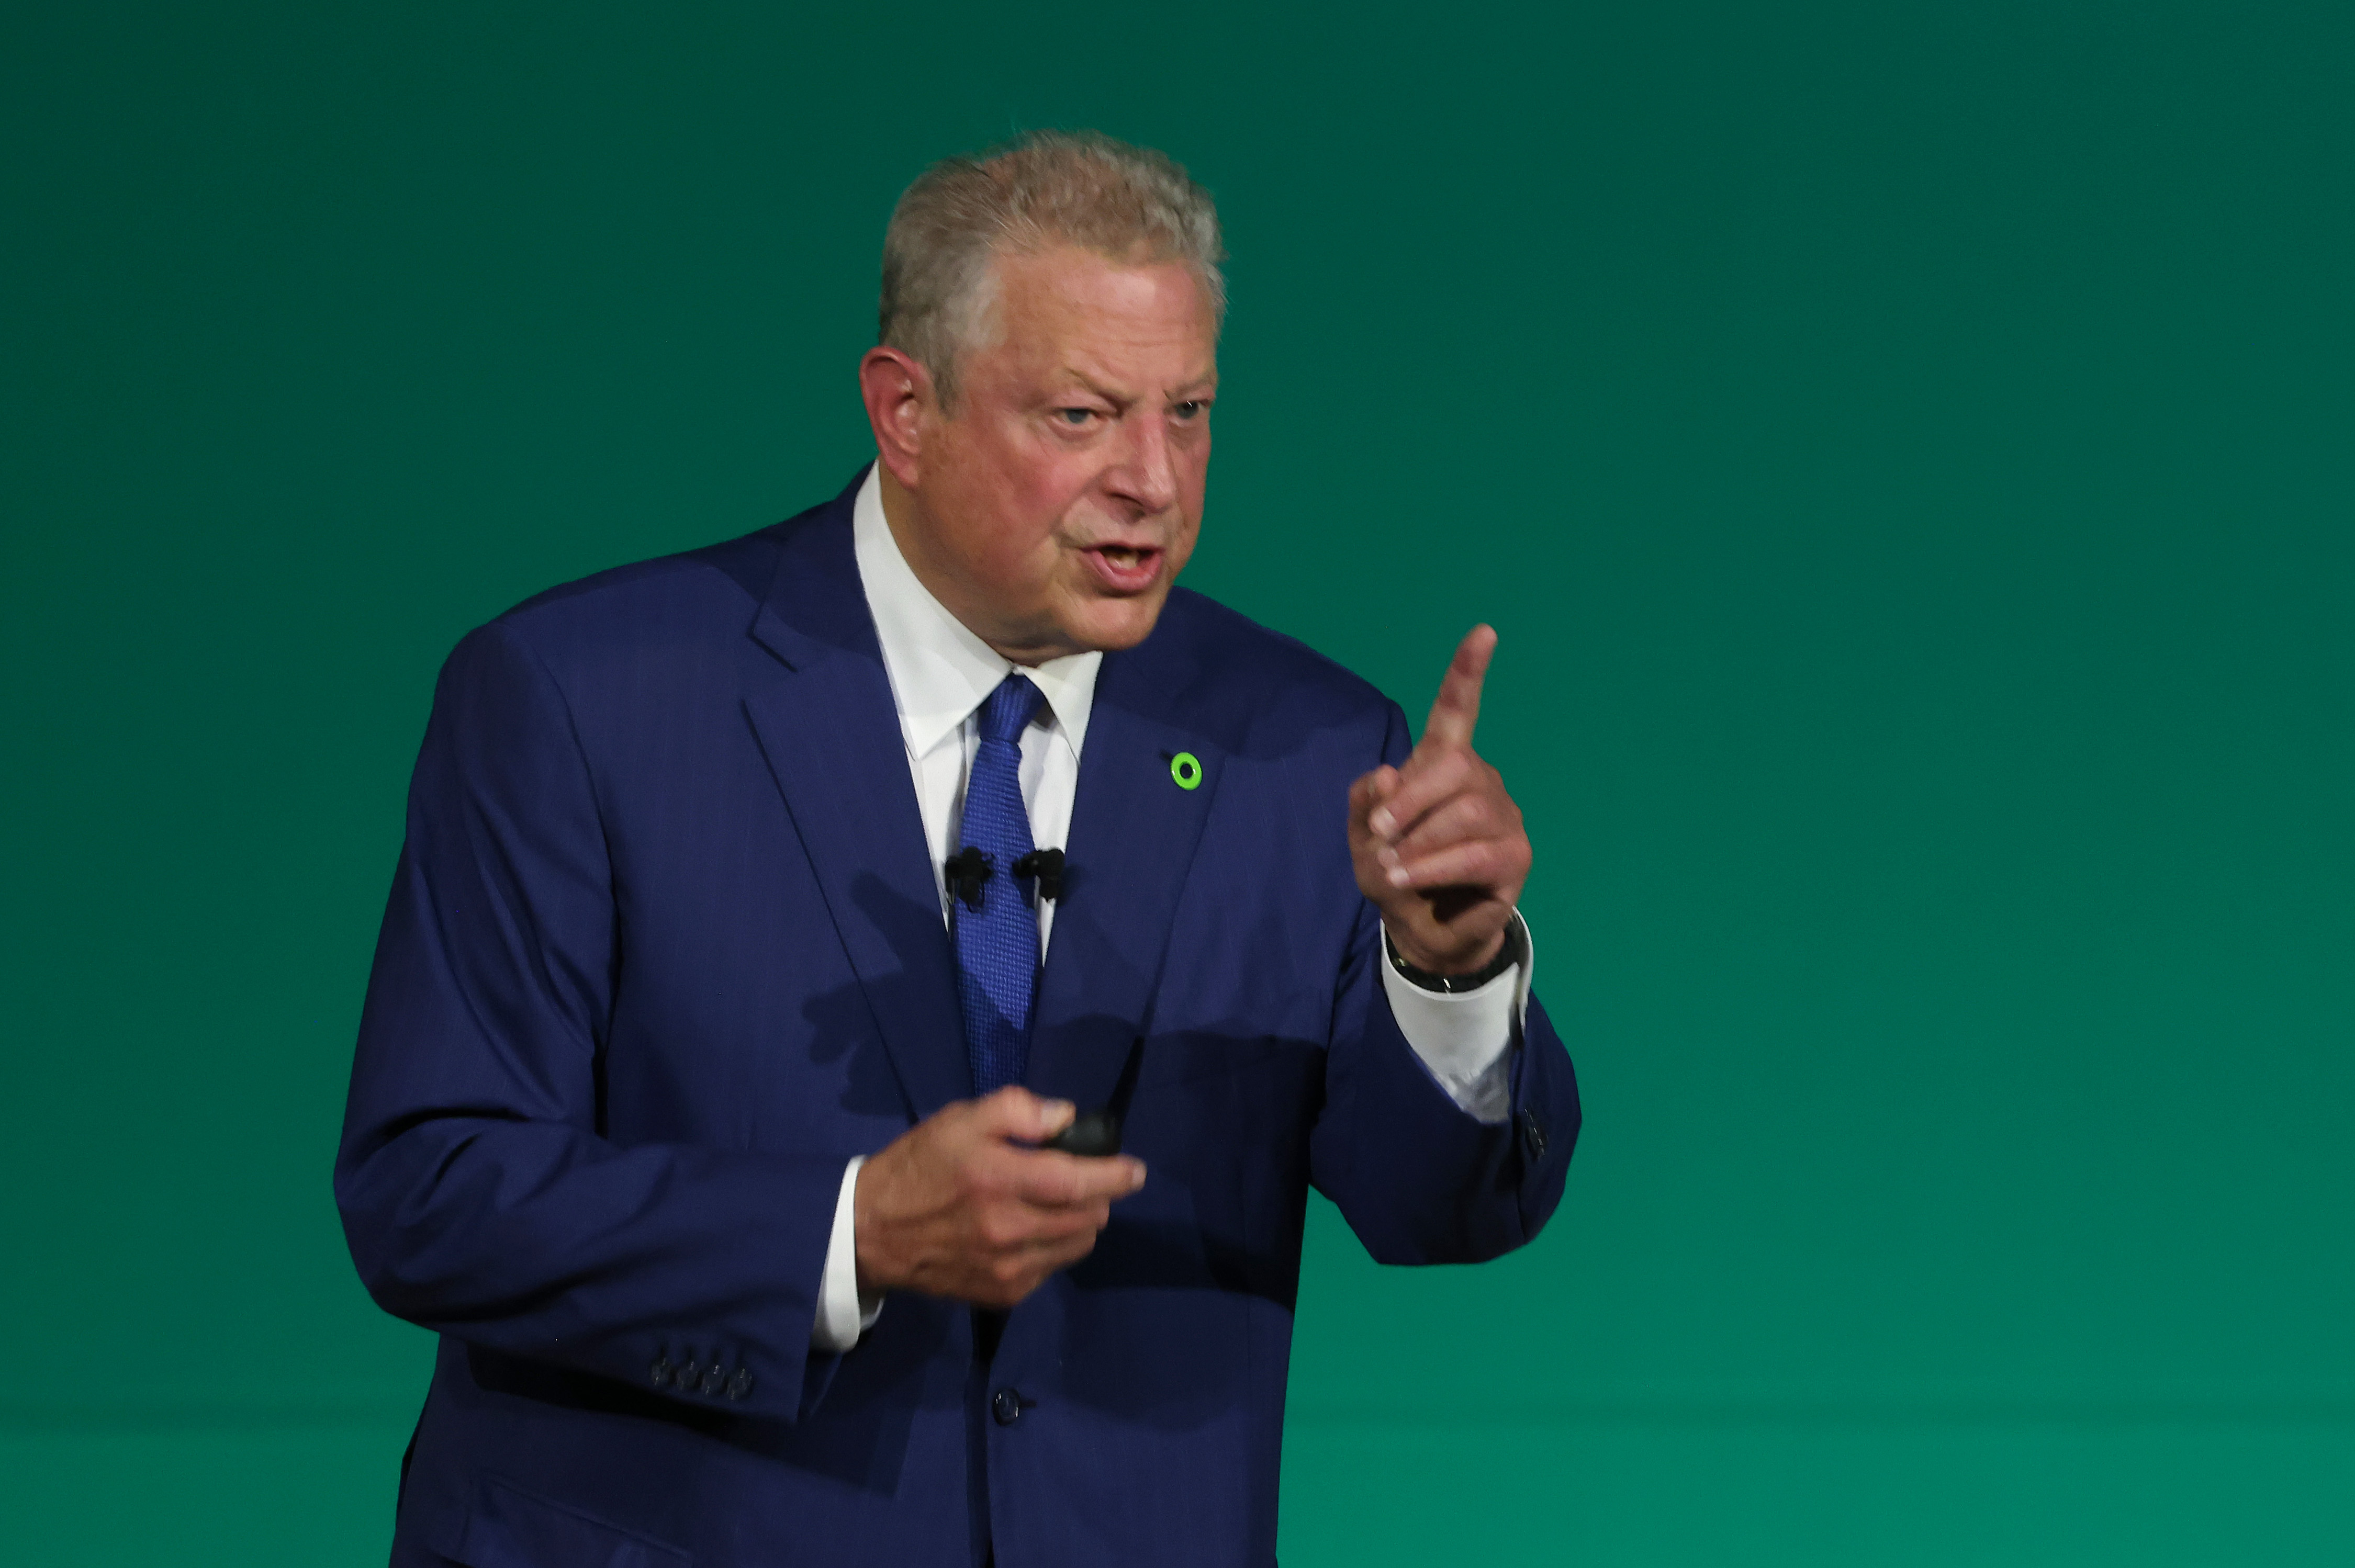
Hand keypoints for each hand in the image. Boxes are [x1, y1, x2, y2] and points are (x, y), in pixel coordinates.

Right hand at [853, 1086, 1146, 1308]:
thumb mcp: (960, 1119)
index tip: (1135, 1170)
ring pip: (1077, 1245)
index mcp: (998, 1180)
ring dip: (1081, 1222)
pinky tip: (1031, 1231)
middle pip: (1088, 1217)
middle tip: (1082, 1180)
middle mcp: (1009, 1230)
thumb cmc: (920, 1166)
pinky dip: (1054, 1247)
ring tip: (1059, 1204)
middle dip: (1098, 1196)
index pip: (1077, 1182)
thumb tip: (1066, 1118)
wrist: (873, 1232)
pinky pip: (1052, 1269)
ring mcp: (1008, 1268)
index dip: (1115, 1176)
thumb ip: (1017, 1109)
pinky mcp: (1002, 1293)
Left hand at [1348, 625, 1530, 973]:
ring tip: (1393, 869)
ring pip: (1467, 812)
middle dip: (1411, 800)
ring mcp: (1503, 816)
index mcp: (1441, 763)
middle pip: (1456, 765)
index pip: (1458, 709)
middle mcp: (1479, 780)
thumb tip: (1388, 775)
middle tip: (1379, 833)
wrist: (1419, 929)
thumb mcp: (1362, 838)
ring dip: (1420, 843)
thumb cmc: (1393, 871)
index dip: (1468, 672)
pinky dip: (1436, 868)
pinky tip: (1413, 881)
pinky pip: (1479, 854)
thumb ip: (1364, 804)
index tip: (1484, 632)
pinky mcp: (1516, 857)